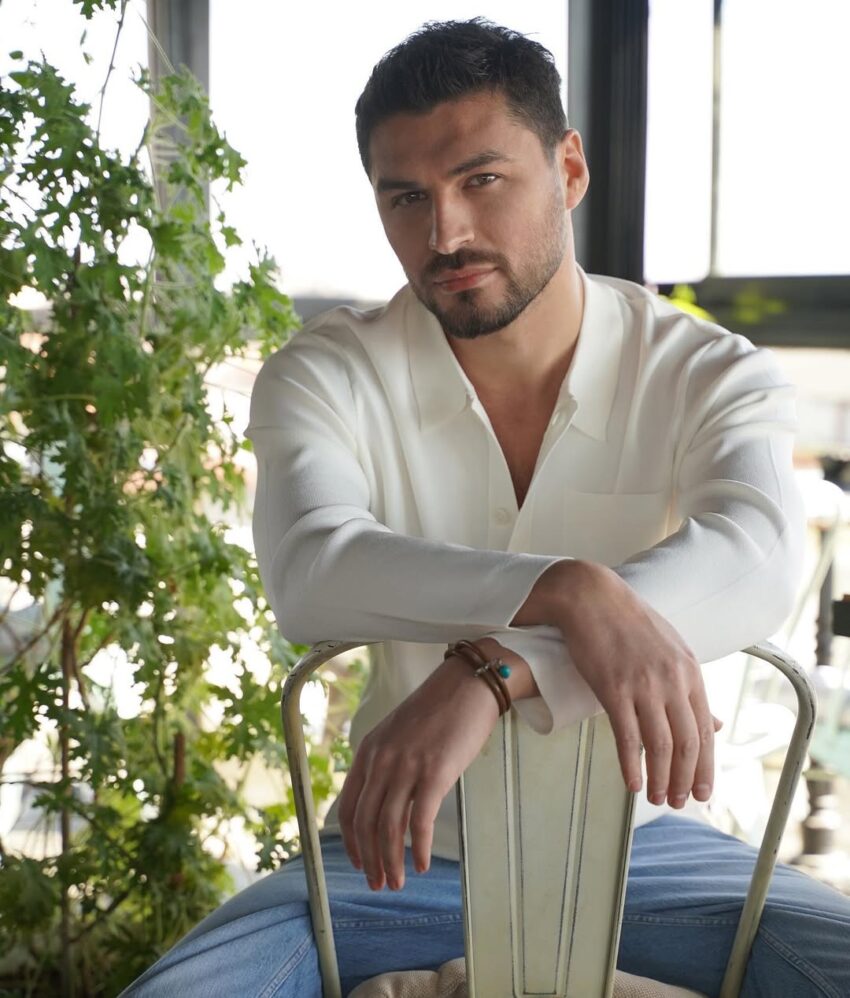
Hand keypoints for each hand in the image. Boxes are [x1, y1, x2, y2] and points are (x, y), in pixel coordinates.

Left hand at [337, 655, 500, 890]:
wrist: (468, 684)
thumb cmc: (438, 710)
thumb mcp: (399, 733)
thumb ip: (387, 764)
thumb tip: (386, 805)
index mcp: (369, 751)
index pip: (348, 806)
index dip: (351, 841)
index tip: (360, 863)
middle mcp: (382, 759)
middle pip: (365, 822)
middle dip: (370, 859)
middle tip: (379, 883)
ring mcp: (407, 766)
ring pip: (389, 827)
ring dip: (391, 861)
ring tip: (397, 882)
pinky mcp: (435, 772)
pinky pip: (420, 821)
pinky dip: (417, 849)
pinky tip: (420, 864)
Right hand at [521, 560, 720, 808]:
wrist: (591, 596)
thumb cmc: (628, 622)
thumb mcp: (671, 650)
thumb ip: (690, 687)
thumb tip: (715, 722)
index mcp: (690, 672)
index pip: (706, 731)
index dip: (705, 767)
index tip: (702, 792)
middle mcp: (672, 680)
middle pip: (687, 744)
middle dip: (685, 780)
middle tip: (678, 802)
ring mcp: (643, 685)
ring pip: (660, 745)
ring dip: (661, 779)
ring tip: (657, 798)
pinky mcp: (613, 688)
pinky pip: (627, 736)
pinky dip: (631, 764)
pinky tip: (632, 783)